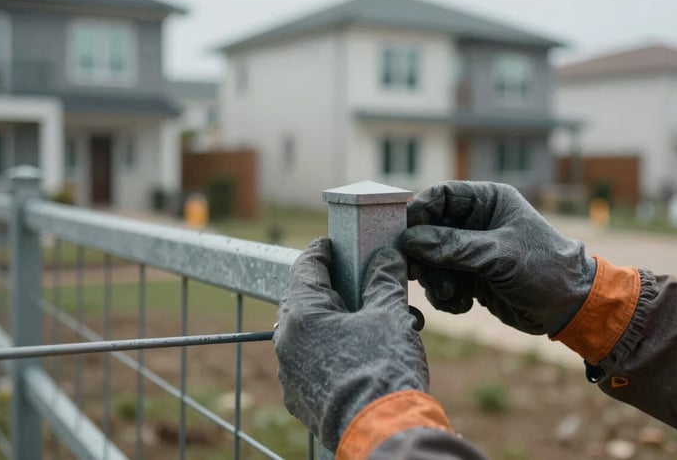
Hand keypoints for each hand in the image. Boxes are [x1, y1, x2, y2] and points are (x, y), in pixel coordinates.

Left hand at [274, 237, 427, 451]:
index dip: (323, 251)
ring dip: (331, 322)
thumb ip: (384, 279)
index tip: (334, 244)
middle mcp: (286, 340)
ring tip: (367, 323)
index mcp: (303, 313)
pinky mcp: (298, 397)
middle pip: (302, 299)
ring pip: (306, 333)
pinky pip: (308, 362)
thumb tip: (384, 257)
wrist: (382, 433)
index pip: (306, 266)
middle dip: (330, 289)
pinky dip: (327, 351)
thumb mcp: (390, 314)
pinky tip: (356, 354)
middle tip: (357, 284)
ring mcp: (289, 372)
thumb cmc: (384, 369)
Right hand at [400, 181, 595, 335]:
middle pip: (429, 229)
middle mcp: (476, 222)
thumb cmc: (545, 268)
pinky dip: (445, 296)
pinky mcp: (469, 277)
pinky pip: (440, 282)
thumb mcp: (499, 255)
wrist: (568, 308)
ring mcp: (471, 251)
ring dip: (434, 279)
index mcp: (488, 201)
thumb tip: (410, 241)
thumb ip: (453, 247)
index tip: (404, 233)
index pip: (442, 196)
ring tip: (449, 294)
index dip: (420, 211)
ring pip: (431, 259)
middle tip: (415, 272)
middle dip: (423, 253)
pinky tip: (462, 305)